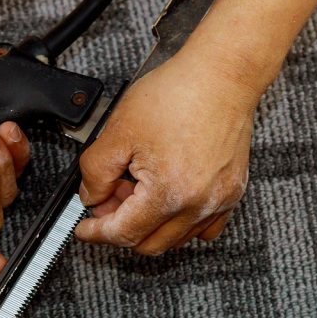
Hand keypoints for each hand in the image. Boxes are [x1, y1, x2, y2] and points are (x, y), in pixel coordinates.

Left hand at [75, 45, 258, 253]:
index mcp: (169, 194)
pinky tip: (166, 200)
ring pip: (175, 239)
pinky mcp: (232, 191)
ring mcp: (220, 201)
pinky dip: (180, 224)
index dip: (97, 233)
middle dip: (121, 227)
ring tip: (136, 190)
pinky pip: (203, 227)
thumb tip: (92, 197)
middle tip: (107, 201)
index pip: (124, 233)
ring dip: (149, 225)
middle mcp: (198, 205)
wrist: (222, 73)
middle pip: (150, 244)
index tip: (84, 230)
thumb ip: (95, 172)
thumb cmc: (178, 94)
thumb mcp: (118, 132)